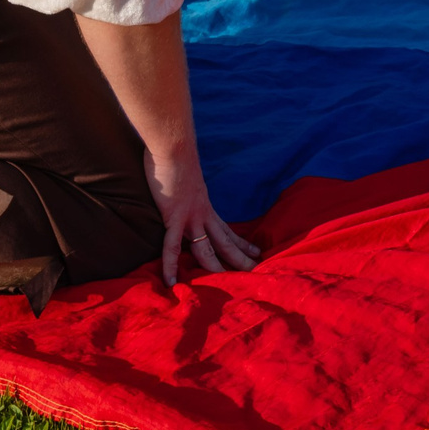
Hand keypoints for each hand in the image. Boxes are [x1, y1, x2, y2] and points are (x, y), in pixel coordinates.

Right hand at [147, 146, 259, 287]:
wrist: (173, 146)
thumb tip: (182, 192)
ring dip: (216, 268)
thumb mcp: (187, 179)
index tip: (257, 252)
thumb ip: (187, 190)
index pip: (228, 229)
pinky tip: (171, 283)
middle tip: (257, 273)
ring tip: (226, 284)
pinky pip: (171, 247)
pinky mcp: (174, 217)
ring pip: (206, 249)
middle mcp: (203, 214)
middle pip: (225, 242)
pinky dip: (171, 266)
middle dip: (241, 259)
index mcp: (206, 206)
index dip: (242, 242)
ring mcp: (190, 217)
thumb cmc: (175, 159)